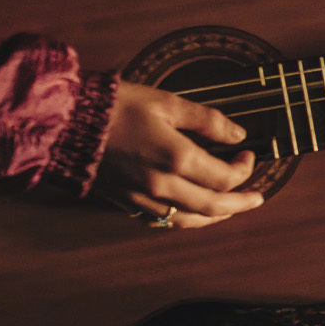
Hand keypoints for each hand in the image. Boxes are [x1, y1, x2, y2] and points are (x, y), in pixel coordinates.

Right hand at [96, 80, 263, 227]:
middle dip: (241, 203)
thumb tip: (238, 135)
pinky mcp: (128, 204)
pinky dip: (186, 220)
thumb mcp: (168, 103)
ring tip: (232, 209)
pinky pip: (164, 222)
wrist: (67, 124)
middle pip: (214, 207)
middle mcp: (163, 186)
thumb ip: (207, 121)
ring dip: (216, 216)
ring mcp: (144, 199)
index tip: (248, 154)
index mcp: (177, 159)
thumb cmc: (117, 107)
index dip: (244, 169)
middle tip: (258, 198)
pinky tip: (194, 213)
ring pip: (190, 220)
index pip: (225, 178)